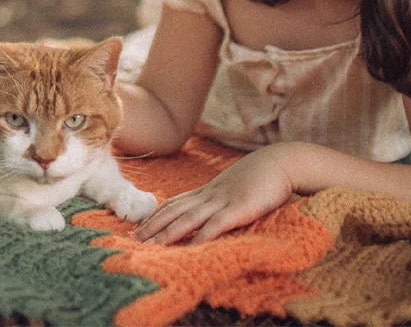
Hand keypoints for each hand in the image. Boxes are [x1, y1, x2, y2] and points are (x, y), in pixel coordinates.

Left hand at [134, 143, 296, 244]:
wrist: (277, 164)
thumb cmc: (257, 179)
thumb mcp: (232, 191)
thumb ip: (218, 202)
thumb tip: (206, 217)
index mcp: (206, 192)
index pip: (173, 204)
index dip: (154, 216)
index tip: (138, 228)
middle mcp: (208, 196)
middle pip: (173, 211)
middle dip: (152, 226)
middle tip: (133, 240)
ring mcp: (222, 201)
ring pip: (188, 218)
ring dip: (168, 232)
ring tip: (152, 246)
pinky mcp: (239, 208)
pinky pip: (217, 224)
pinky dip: (202, 235)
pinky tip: (191, 247)